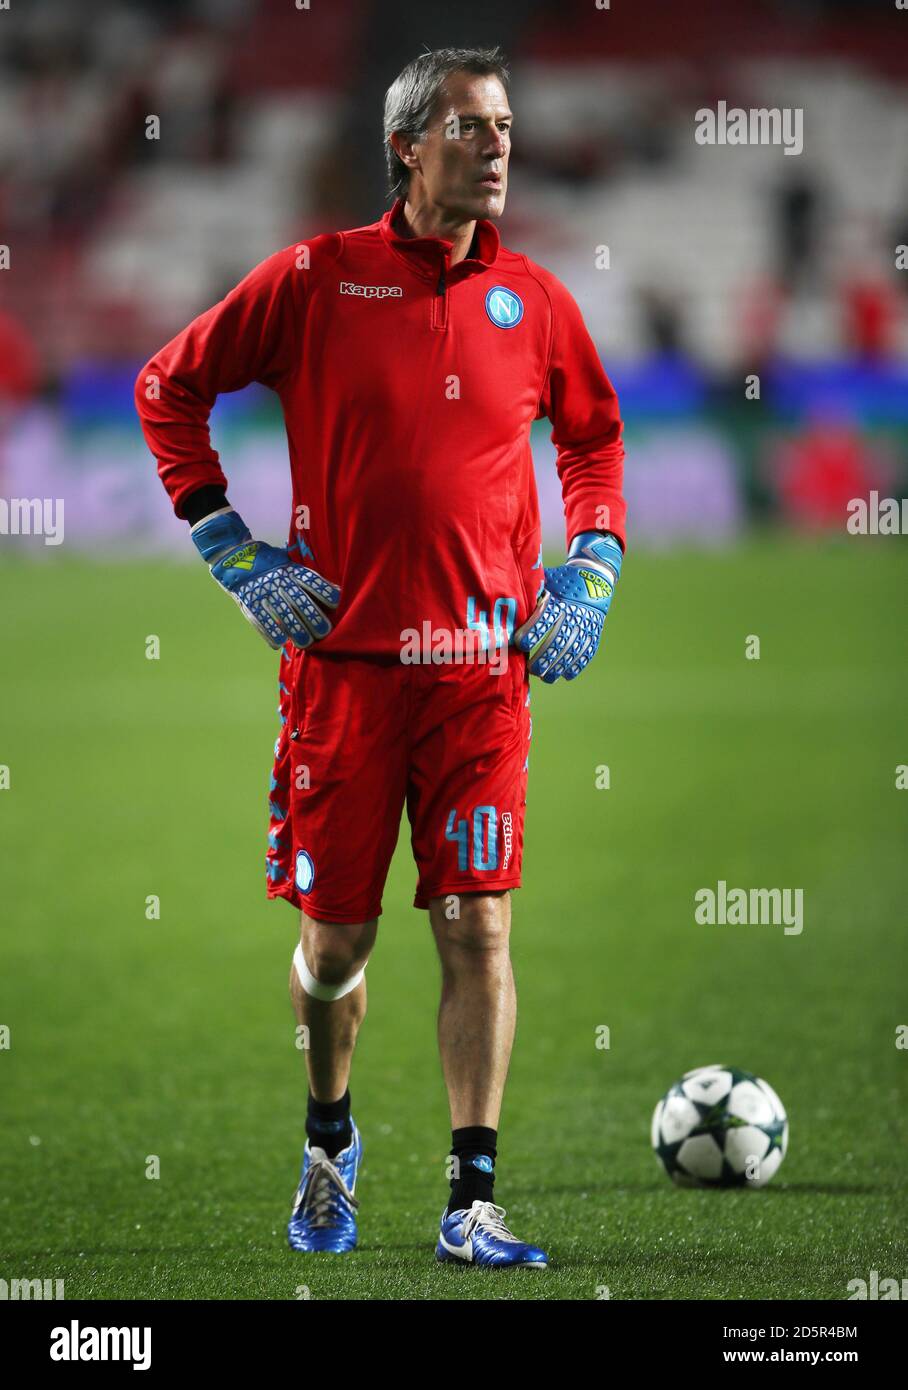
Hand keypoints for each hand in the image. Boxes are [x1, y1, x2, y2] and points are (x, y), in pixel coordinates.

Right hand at [190, 508, 339, 649]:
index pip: (309, 579)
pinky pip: (260, 619)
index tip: (336, 602)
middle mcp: (278, 580)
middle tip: (324, 632)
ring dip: (295, 630)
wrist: (234, 558)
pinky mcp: (249, 602)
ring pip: (281, 613)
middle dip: (312, 617)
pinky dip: (270, 632)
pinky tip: (280, 643)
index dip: (322, 590)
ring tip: (305, 643)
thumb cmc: (269, 564)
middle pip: (298, 600)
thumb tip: (335, 590)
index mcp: (289, 569)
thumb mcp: (287, 563)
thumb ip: (306, 577)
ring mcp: (263, 592)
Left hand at [513, 530, 621, 682]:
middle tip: (531, 670)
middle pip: (558, 640)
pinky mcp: (594, 633)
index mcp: (558, 600)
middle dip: (544, 657)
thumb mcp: (546, 581)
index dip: (532, 633)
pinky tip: (565, 675)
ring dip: (558, 667)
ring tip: (545, 677)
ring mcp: (586, 625)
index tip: (520, 645)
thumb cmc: (560, 581)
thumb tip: (505, 602)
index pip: (544, 619)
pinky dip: (577, 665)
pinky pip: (587, 652)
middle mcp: (573, 614)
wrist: (595, 577)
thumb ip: (530, 593)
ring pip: (572, 650)